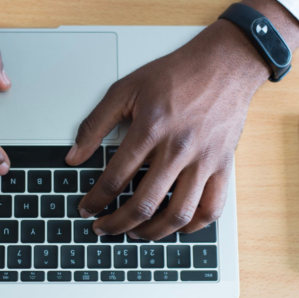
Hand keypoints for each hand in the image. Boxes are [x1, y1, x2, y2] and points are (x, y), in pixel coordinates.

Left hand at [66, 0, 298, 239]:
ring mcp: (204, 161)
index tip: (86, 208)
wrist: (225, 64)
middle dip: (116, 224)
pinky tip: (176, 227)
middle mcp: (178, 149)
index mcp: (150, 129)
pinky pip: (211, 208)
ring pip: (178, 214)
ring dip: (152, 232)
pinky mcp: (223, 166)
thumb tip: (73, 156)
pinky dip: (193, 226)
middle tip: (103, 228)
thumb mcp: (125, 89)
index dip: (95, 200)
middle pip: (143, 204)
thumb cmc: (175, 74)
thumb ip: (95, 124)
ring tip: (135, 233)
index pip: (115, 178)